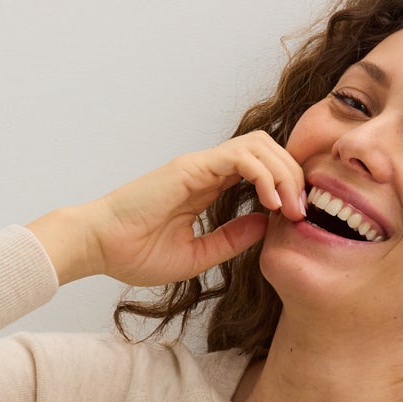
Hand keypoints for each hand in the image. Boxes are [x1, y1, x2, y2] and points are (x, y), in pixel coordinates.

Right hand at [29, 131, 309, 288]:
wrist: (98, 247)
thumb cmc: (135, 254)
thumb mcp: (197, 256)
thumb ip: (231, 239)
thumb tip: (266, 224)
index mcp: (208, 187)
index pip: (260, 169)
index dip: (286, 187)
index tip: (297, 219)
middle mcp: (206, 170)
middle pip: (267, 149)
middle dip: (294, 177)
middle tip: (304, 213)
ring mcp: (199, 165)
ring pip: (259, 145)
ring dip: (284, 173)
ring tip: (292, 207)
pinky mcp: (191, 168)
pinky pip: (240, 156)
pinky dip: (263, 173)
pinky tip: (271, 202)